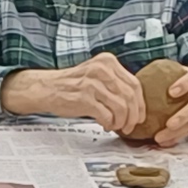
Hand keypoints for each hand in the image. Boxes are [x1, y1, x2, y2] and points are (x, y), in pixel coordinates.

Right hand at [5, 52, 147, 134]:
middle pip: (130, 97)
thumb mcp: (96, 75)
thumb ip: (115, 83)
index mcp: (108, 62)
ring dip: (121, 122)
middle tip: (129, 126)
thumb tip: (136, 105)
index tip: (139, 116)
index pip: (135, 84)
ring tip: (115, 126)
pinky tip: (104, 125)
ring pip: (121, 107)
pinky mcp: (84, 98)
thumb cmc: (73, 85)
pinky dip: (109, 124)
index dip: (140, 104)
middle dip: (133, 116)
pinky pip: (107, 115)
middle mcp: (102, 69)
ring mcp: (92, 83)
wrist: (46, 88)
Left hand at [150, 59, 187, 145]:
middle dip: (184, 114)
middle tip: (169, 124)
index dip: (186, 84)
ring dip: (179, 130)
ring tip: (161, 136)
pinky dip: (179, 136)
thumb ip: (173, 72)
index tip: (171, 92)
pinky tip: (166, 140)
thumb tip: (141, 81)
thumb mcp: (187, 69)